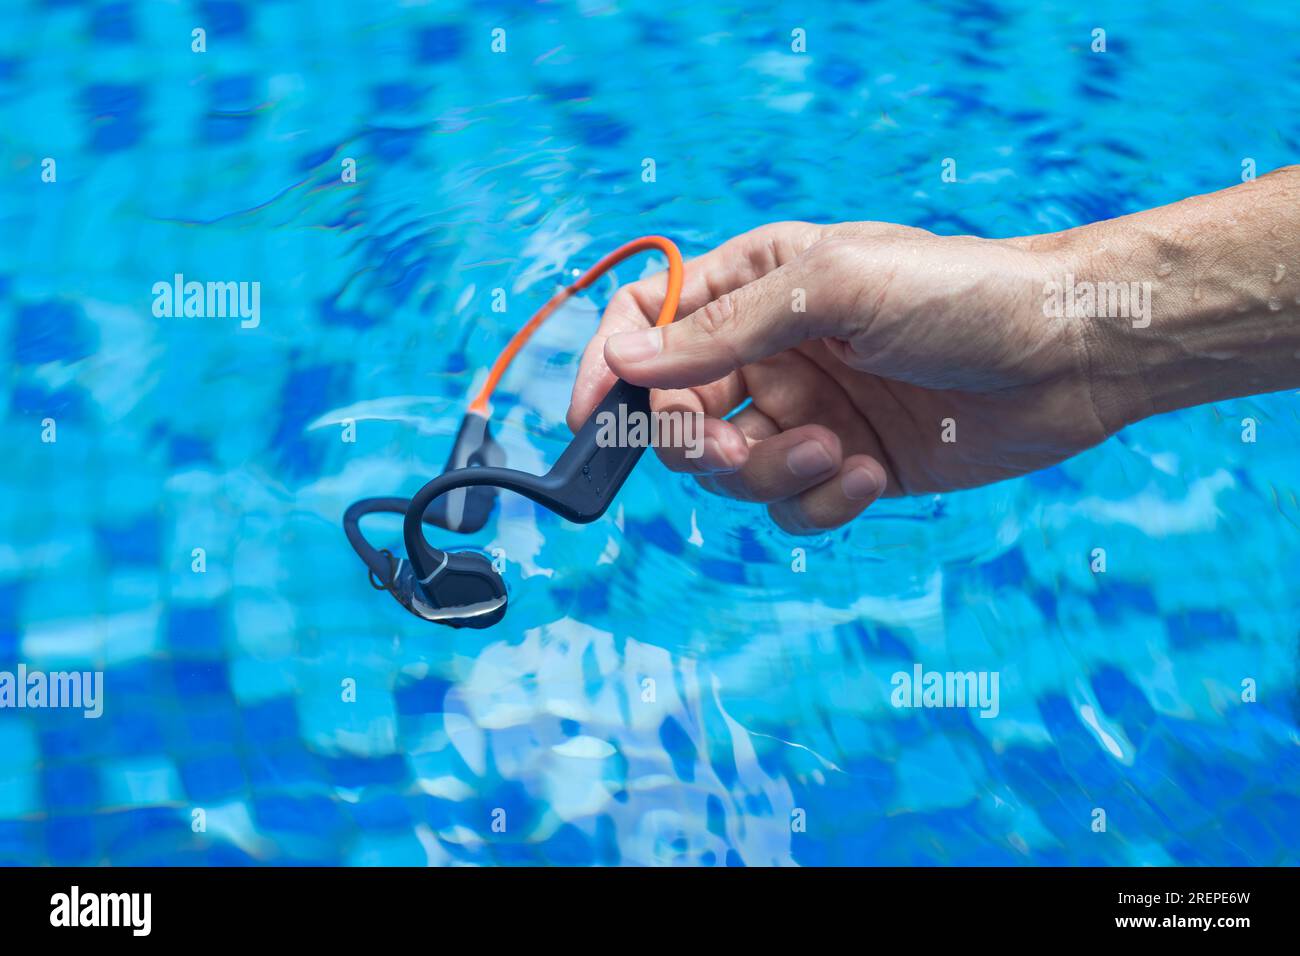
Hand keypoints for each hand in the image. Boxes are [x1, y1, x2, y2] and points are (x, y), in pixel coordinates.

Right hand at [567, 220, 1107, 532]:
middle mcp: (770, 351)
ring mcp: (805, 411)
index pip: (649, 323)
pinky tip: (866, 474)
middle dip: (695, 443)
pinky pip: (790, 506)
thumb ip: (725, 330)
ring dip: (767, 476)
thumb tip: (626, 361)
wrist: (1068, 356)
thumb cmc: (960, 293)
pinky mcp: (844, 467)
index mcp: (755, 285)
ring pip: (729, 472)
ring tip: (834, 454)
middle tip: (733, 450)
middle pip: (676, 413)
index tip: (592, 419)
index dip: (609, 367)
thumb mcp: (834, 290)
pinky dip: (817, 503)